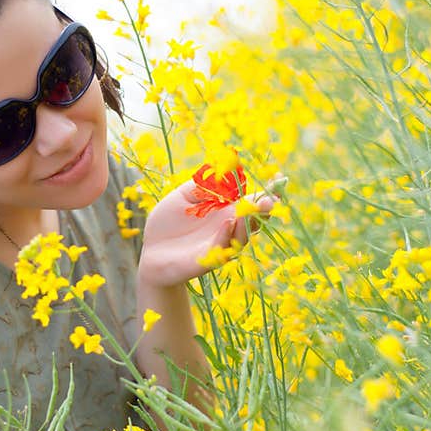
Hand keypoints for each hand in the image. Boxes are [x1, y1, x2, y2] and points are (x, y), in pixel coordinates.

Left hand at [137, 175, 282, 288]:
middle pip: (252, 219)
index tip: (280, 180)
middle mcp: (227, 229)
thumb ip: (200, 185)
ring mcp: (219, 245)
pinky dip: (226, 235)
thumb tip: (221, 170)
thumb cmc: (166, 224)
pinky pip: (221, 248)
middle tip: (271, 199)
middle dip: (263, 209)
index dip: (266, 192)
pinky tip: (228, 223)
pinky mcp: (207, 260)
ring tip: (253, 209)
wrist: (150, 254)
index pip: (250, 201)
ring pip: (241, 236)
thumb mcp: (181, 197)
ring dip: (248, 223)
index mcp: (224, 212)